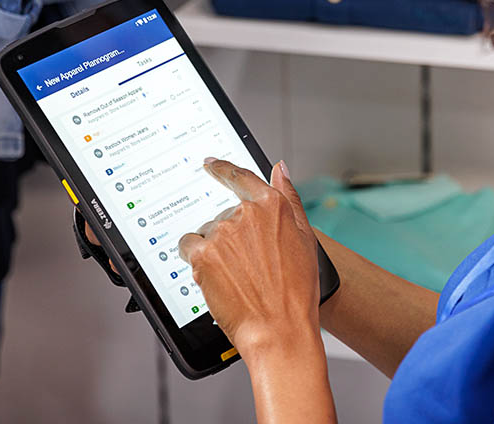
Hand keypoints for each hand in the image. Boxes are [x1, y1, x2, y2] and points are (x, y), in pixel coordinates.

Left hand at [178, 158, 322, 359]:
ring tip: (236, 277)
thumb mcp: (305, 239)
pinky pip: (188, 247)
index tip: (210, 164)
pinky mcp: (204, 254)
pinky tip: (216, 277)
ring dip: (215, 250)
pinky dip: (196, 260)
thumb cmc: (296, 291)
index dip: (222, 168)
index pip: (240, 177)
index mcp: (272, 206)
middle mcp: (246, 214)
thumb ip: (288, 198)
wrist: (279, 328)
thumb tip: (279, 169)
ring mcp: (223, 233)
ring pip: (207, 234)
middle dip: (229, 236)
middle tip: (245, 265)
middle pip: (223, 215)